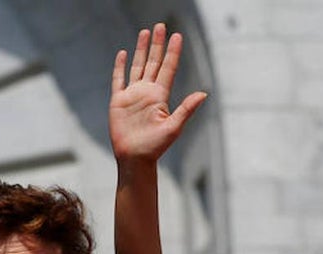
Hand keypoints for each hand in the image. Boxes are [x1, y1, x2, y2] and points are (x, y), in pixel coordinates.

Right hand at [109, 23, 206, 162]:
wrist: (134, 159)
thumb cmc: (155, 147)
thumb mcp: (173, 127)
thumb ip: (186, 109)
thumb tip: (204, 94)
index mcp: (160, 96)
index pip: (168, 68)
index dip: (172, 52)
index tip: (177, 36)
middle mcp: (147, 92)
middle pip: (153, 63)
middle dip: (157, 44)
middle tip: (161, 26)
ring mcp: (133, 96)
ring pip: (138, 66)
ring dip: (142, 50)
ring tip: (145, 32)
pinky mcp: (118, 102)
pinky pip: (118, 80)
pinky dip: (120, 67)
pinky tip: (123, 54)